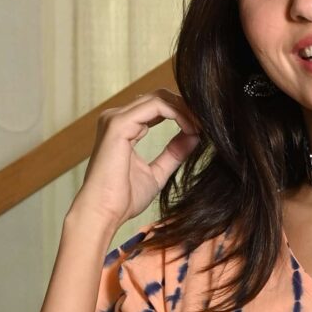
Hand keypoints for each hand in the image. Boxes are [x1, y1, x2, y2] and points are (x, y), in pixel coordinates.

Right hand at [69, 92, 201, 242]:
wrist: (103, 213)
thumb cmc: (123, 199)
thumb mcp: (157, 173)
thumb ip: (174, 153)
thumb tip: (195, 136)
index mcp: (123, 127)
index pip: (157, 107)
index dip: (183, 113)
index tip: (203, 128)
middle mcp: (117, 118)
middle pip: (159, 98)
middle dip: (186, 108)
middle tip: (207, 125)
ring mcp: (116, 118)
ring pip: (159, 98)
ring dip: (185, 110)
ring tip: (201, 127)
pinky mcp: (118, 124)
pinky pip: (156, 106)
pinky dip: (178, 114)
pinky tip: (191, 128)